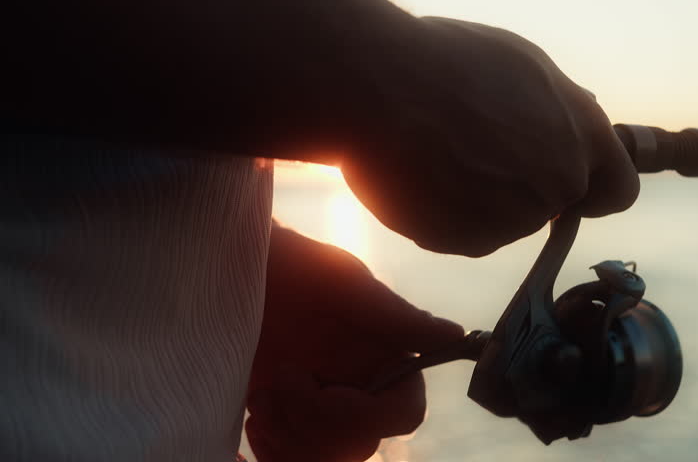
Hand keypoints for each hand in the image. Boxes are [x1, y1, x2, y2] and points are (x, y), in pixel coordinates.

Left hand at [246, 227, 463, 461]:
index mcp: (382, 360)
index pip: (404, 414)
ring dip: (290, 437)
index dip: (367, 415)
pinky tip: (256, 415)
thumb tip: (455, 334)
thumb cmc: (291, 266)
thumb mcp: (343, 284)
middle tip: (280, 381)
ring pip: (326, 459)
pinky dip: (273, 451)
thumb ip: (397, 316)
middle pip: (360, 445)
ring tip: (263, 395)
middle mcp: (357, 389)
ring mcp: (320, 409)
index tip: (326, 392)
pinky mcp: (285, 421)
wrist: (233, 272)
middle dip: (316, 424)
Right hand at [341, 17, 637, 256]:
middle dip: (523, 187)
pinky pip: (461, 234)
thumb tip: (571, 124)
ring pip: (502, 221)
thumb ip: (560, 108)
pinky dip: (445, 215)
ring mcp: (512, 219)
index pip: (618, 191)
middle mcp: (557, 185)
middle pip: (549, 204)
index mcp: (583, 138)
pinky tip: (420, 177)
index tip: (571, 185)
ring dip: (479, 200)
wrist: (381, 90)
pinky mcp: (466, 241)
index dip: (594, 190)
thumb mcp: (525, 66)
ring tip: (439, 154)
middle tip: (479, 152)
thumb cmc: (450, 63)